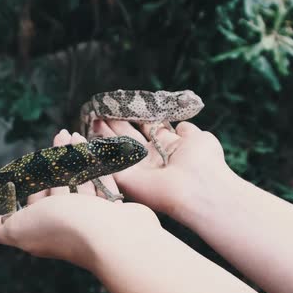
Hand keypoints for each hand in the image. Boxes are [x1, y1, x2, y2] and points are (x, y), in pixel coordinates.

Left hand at [0, 130, 159, 269]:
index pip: (34, 201)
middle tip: (59, 134)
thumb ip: (2, 227)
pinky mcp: (113, 209)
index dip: (32, 177)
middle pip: (58, 187)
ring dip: (74, 157)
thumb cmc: (64, 228)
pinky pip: (102, 181)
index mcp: (43, 227)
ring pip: (81, 181)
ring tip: (72, 135)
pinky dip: (94, 164)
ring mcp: (93, 216)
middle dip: (55, 160)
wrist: (112, 237)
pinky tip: (89, 147)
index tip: (33, 155)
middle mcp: (68, 223)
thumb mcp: (19, 229)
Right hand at [92, 120, 236, 223]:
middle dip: (115, 123)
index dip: (135, 116)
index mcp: (167, 146)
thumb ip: (187, 130)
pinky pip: (108, 164)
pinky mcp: (126, 180)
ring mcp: (137, 169)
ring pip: (116, 148)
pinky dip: (97, 152)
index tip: (123, 104)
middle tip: (101, 110)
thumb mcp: (199, 138)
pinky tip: (87, 137)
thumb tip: (181, 125)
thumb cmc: (205, 163)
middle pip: (128, 136)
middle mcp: (150, 158)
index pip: (146, 127)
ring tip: (92, 118)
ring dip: (104, 133)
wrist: (200, 188)